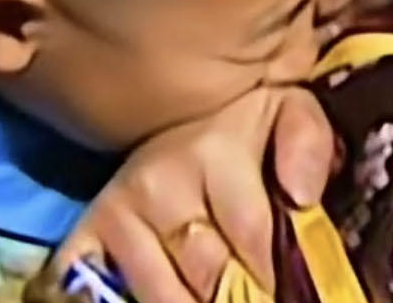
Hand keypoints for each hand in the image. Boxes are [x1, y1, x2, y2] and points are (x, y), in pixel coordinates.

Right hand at [55, 86, 335, 302]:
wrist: (180, 108)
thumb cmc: (243, 123)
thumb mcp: (288, 112)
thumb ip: (307, 143)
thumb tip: (303, 195)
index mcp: (211, 150)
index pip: (252, 236)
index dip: (278, 274)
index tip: (289, 289)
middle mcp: (156, 181)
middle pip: (209, 274)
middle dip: (240, 295)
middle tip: (255, 294)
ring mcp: (116, 212)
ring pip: (162, 295)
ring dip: (192, 301)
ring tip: (217, 294)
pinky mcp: (86, 235)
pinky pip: (96, 291)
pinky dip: (123, 300)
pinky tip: (154, 294)